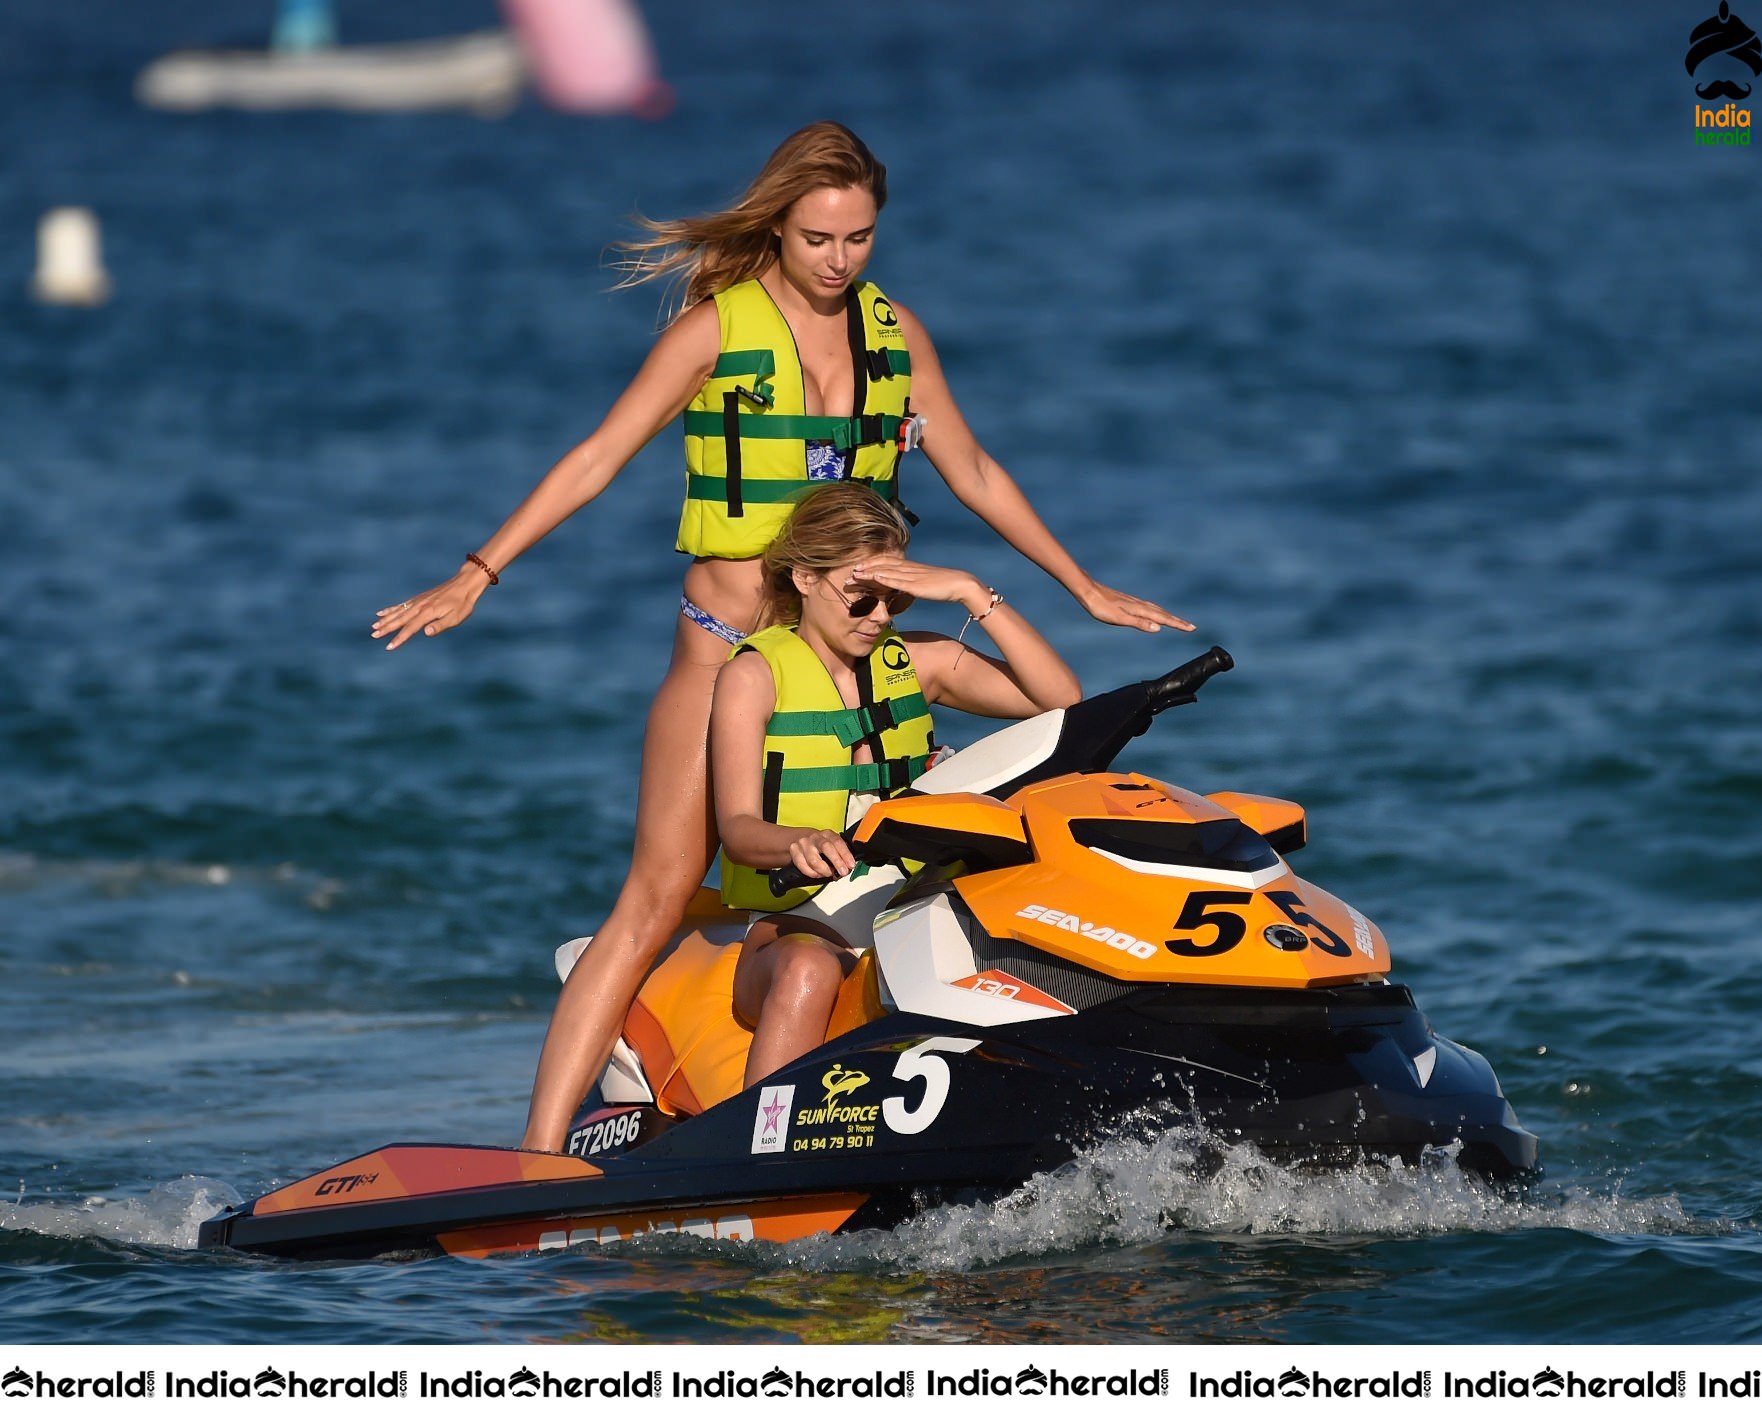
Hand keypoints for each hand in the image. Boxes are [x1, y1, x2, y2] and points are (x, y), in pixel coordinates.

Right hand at [371, 566, 489, 649]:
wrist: (464, 584)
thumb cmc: (463, 603)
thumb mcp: (456, 617)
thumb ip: (440, 626)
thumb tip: (426, 632)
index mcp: (428, 613)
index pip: (410, 629)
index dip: (399, 638)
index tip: (389, 647)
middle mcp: (420, 606)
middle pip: (400, 619)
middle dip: (386, 628)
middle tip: (373, 635)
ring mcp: (418, 601)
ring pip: (398, 612)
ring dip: (385, 619)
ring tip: (374, 626)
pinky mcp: (419, 598)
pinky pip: (401, 605)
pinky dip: (391, 609)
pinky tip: (382, 612)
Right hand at [787, 829, 855, 880]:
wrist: (801, 839)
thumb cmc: (820, 846)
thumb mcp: (832, 846)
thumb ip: (841, 855)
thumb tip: (848, 868)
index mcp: (828, 834)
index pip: (838, 842)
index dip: (845, 854)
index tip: (851, 865)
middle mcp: (815, 837)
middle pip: (826, 847)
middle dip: (836, 861)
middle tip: (842, 872)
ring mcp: (803, 843)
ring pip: (814, 860)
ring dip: (823, 871)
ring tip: (828, 874)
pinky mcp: (794, 850)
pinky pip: (803, 866)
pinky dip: (812, 873)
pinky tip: (817, 874)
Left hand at [847, 555, 985, 611]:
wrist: (961, 585)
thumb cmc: (943, 586)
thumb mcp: (923, 584)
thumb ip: (910, 585)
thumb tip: (900, 590)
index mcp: (910, 568)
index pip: (886, 563)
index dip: (870, 565)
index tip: (856, 569)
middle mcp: (909, 569)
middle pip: (883, 565)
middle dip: (865, 568)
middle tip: (849, 573)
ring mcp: (912, 576)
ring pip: (887, 571)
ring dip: (869, 572)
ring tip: (855, 574)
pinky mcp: (917, 585)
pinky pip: (899, 580)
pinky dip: (885, 578)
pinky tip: (875, 577)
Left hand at [1078, 581, 1193, 633]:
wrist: (1088, 591)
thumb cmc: (1101, 607)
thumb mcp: (1119, 618)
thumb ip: (1139, 623)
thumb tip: (1158, 628)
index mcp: (1140, 610)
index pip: (1163, 619)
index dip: (1178, 624)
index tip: (1191, 628)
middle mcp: (1140, 604)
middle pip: (1163, 614)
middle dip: (1177, 621)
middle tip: (1191, 627)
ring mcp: (1135, 602)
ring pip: (1157, 610)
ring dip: (1169, 616)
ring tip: (1178, 622)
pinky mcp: (1128, 601)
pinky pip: (1148, 607)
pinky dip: (1157, 611)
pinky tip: (1154, 613)